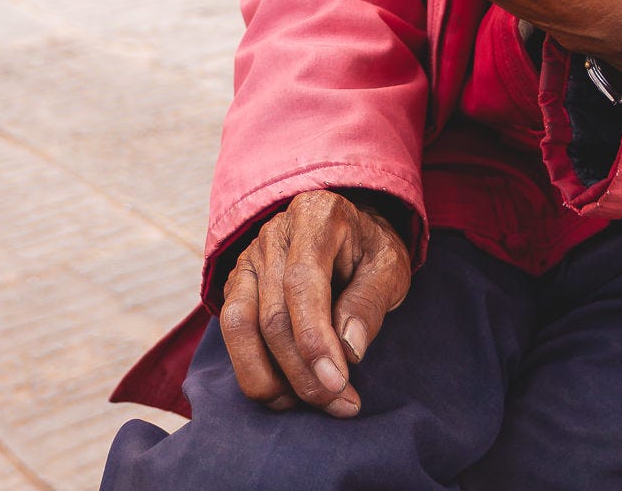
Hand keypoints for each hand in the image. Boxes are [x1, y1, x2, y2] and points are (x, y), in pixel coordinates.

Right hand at [218, 189, 411, 416]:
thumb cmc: (370, 251)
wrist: (349, 230)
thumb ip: (370, 303)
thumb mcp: (389, 267)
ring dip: (268, 376)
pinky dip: (252, 367)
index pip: (303, 283)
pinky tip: (282, 391)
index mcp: (315, 217)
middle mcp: (274, 234)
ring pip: (240, 324)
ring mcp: (249, 258)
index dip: (315, 339)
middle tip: (338, 403)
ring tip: (304, 403)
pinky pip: (232, 330)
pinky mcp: (237, 283)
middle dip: (302, 370)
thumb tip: (348, 350)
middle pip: (273, 314)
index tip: (336, 382)